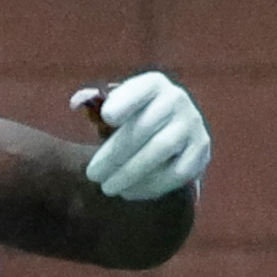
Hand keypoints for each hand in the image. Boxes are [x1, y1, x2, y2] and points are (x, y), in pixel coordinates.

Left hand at [69, 70, 209, 202]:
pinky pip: (176, 172)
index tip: (106, 118)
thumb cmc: (135, 119)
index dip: (124, 102)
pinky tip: (129, 192)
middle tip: (93, 175)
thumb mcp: (119, 106)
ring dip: (130, 172)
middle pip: (144, 126)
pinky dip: (150, 185)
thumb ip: (97, 104)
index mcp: (153, 84)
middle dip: (115, 154)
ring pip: (160, 150)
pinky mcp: (201, 151)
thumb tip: (75, 102)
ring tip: (108, 187)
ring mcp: (192, 125)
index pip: (139, 90)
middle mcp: (176, 100)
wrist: (174, 134)